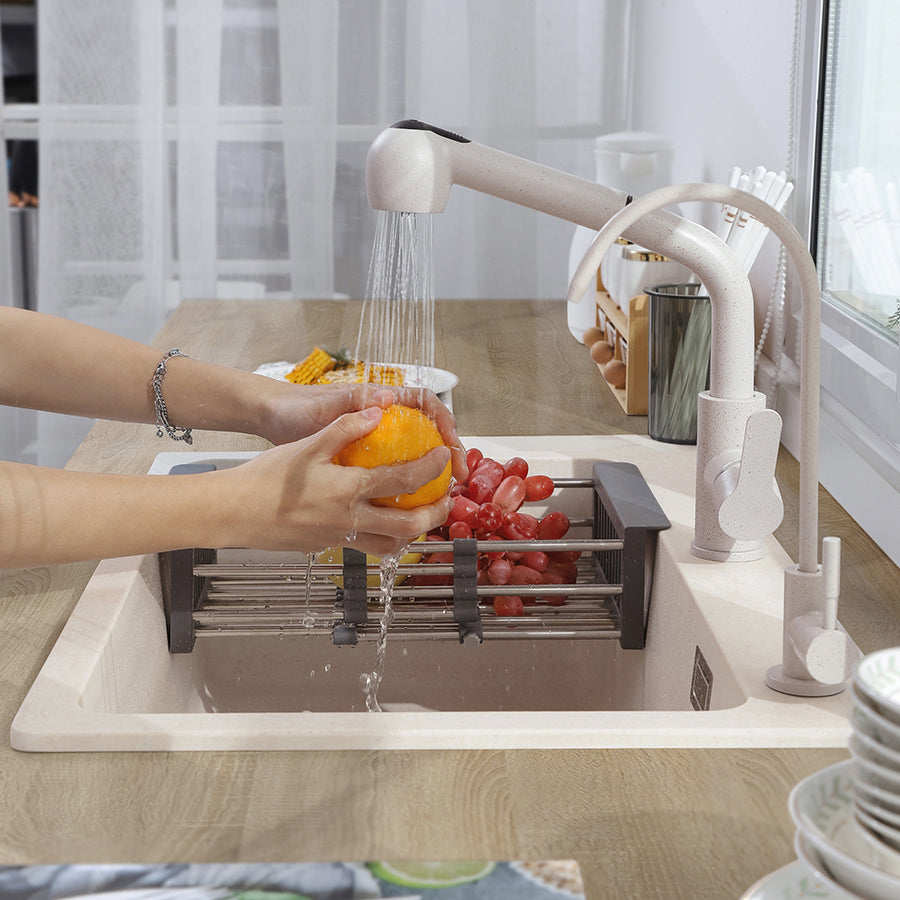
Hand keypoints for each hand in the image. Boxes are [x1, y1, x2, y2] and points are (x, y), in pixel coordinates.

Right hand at [222, 406, 453, 557]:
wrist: (234, 512)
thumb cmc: (267, 477)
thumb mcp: (308, 445)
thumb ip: (346, 429)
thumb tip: (378, 412)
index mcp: (349, 490)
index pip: (404, 480)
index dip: (431, 470)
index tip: (444, 460)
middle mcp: (350, 519)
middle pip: (408, 526)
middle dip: (434, 515)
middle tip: (445, 501)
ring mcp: (339, 537)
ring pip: (390, 546)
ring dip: (412, 534)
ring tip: (420, 517)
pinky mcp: (327, 547)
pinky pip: (366, 548)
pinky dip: (384, 539)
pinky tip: (380, 523)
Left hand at [260, 381, 467, 482]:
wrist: (273, 419)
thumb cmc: (298, 406)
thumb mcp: (325, 405)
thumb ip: (354, 403)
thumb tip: (386, 399)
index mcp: (382, 401)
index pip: (427, 406)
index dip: (446, 425)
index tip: (452, 448)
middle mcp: (385, 420)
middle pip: (429, 435)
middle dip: (449, 456)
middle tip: (458, 479)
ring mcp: (376, 441)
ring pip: (414, 459)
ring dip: (430, 477)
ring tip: (439, 498)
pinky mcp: (365, 460)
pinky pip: (391, 476)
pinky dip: (402, 491)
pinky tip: (405, 509)